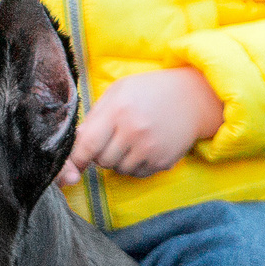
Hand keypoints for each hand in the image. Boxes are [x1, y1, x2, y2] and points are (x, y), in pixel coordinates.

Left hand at [57, 67, 223, 187]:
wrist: (193, 98)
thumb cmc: (150, 91)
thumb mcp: (119, 91)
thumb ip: (95, 116)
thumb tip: (75, 142)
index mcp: (118, 111)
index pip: (87, 144)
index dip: (76, 158)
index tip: (71, 165)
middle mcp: (134, 132)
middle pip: (102, 160)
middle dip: (101, 154)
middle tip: (113, 138)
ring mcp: (150, 149)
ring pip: (119, 170)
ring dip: (119, 160)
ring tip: (131, 140)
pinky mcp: (163, 161)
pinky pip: (137, 173)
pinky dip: (136, 165)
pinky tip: (145, 147)